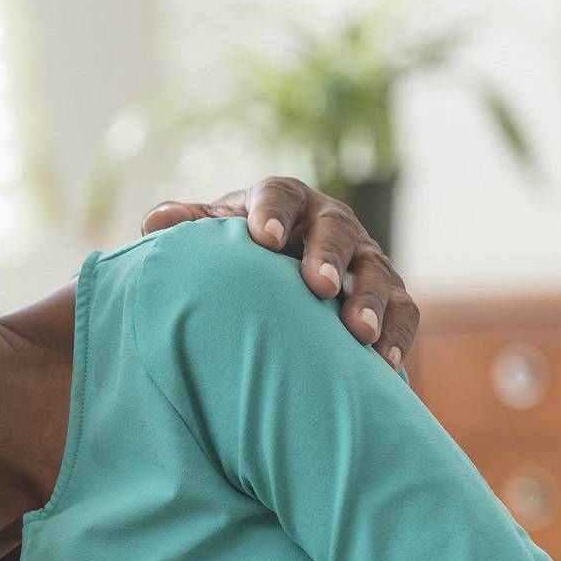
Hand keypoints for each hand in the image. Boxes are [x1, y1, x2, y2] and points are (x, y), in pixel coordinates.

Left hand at [140, 176, 418, 369]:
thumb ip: (188, 226)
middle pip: (336, 231)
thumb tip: (154, 223)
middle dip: (329, 257)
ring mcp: (366, 259)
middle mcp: (331, 223)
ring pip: (378, 273)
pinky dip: (398, 336)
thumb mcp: (215, 235)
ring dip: (370, 301)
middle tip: (319, 286)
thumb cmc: (240, 253)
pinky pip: (405, 313)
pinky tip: (386, 365)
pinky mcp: (392, 295)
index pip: (279, 195)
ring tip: (359, 334)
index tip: (260, 239)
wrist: (282, 275)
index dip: (271, 213)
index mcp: (285, 201)